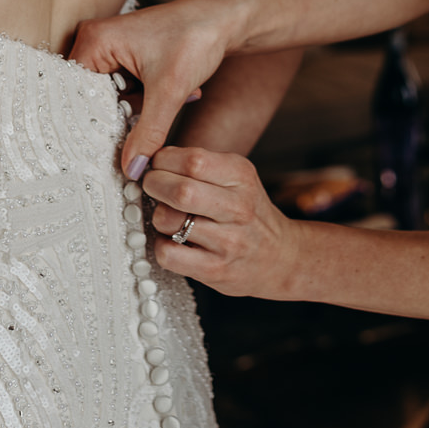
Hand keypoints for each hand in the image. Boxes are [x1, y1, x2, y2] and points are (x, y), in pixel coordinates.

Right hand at [71, 0, 234, 177]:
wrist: (226, 20)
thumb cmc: (197, 38)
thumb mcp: (169, 92)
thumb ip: (148, 133)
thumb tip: (131, 168)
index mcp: (95, 40)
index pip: (76, 94)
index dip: (92, 123)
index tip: (106, 150)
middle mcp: (96, 41)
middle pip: (92, 97)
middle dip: (122, 113)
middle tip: (148, 116)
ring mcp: (111, 47)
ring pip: (111, 96)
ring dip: (139, 105)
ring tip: (169, 93)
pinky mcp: (126, 55)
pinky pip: (124, 89)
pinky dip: (146, 97)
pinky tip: (171, 90)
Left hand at [143, 147, 305, 299]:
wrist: (280, 257)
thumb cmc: (247, 213)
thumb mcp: (236, 177)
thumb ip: (199, 164)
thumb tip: (148, 157)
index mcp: (241, 176)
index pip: (192, 160)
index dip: (163, 160)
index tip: (158, 164)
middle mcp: (238, 208)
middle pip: (181, 191)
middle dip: (154, 184)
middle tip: (153, 186)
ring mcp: (228, 241)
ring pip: (168, 221)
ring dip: (158, 217)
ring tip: (169, 216)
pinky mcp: (214, 270)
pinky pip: (168, 253)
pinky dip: (161, 245)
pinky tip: (174, 241)